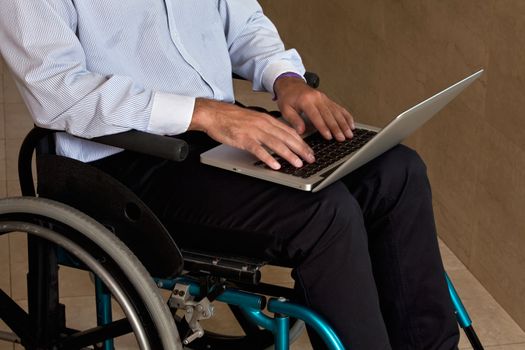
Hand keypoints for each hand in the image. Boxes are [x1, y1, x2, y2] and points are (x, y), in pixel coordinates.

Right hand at [189, 98, 314, 169]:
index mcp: (266, 119)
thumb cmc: (231, 118)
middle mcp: (263, 124)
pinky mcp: (243, 139)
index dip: (302, 142)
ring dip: (289, 155)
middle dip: (301, 149)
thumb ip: (266, 127)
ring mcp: (254, 131)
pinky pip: (259, 150)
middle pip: (287, 137)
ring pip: (276, 144)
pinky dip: (269, 158)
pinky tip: (276, 165)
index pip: (289, 131)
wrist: (214, 114)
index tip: (309, 150)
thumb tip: (278, 137)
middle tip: (310, 159)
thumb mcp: (254, 119)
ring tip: (298, 163)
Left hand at [274, 76, 354, 140]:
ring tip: (349, 134)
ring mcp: (324, 98)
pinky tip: (351, 123)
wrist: (291, 84)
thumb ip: (294, 120)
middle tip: (342, 138)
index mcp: (306, 101)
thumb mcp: (285, 109)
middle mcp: (317, 98)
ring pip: (336, 112)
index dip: (323, 127)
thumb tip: (301, 131)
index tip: (328, 136)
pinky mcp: (327, 99)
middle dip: (337, 128)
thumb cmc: (288, 97)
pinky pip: (339, 108)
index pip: (316, 116)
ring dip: (344, 124)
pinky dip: (346, 116)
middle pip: (329, 115)